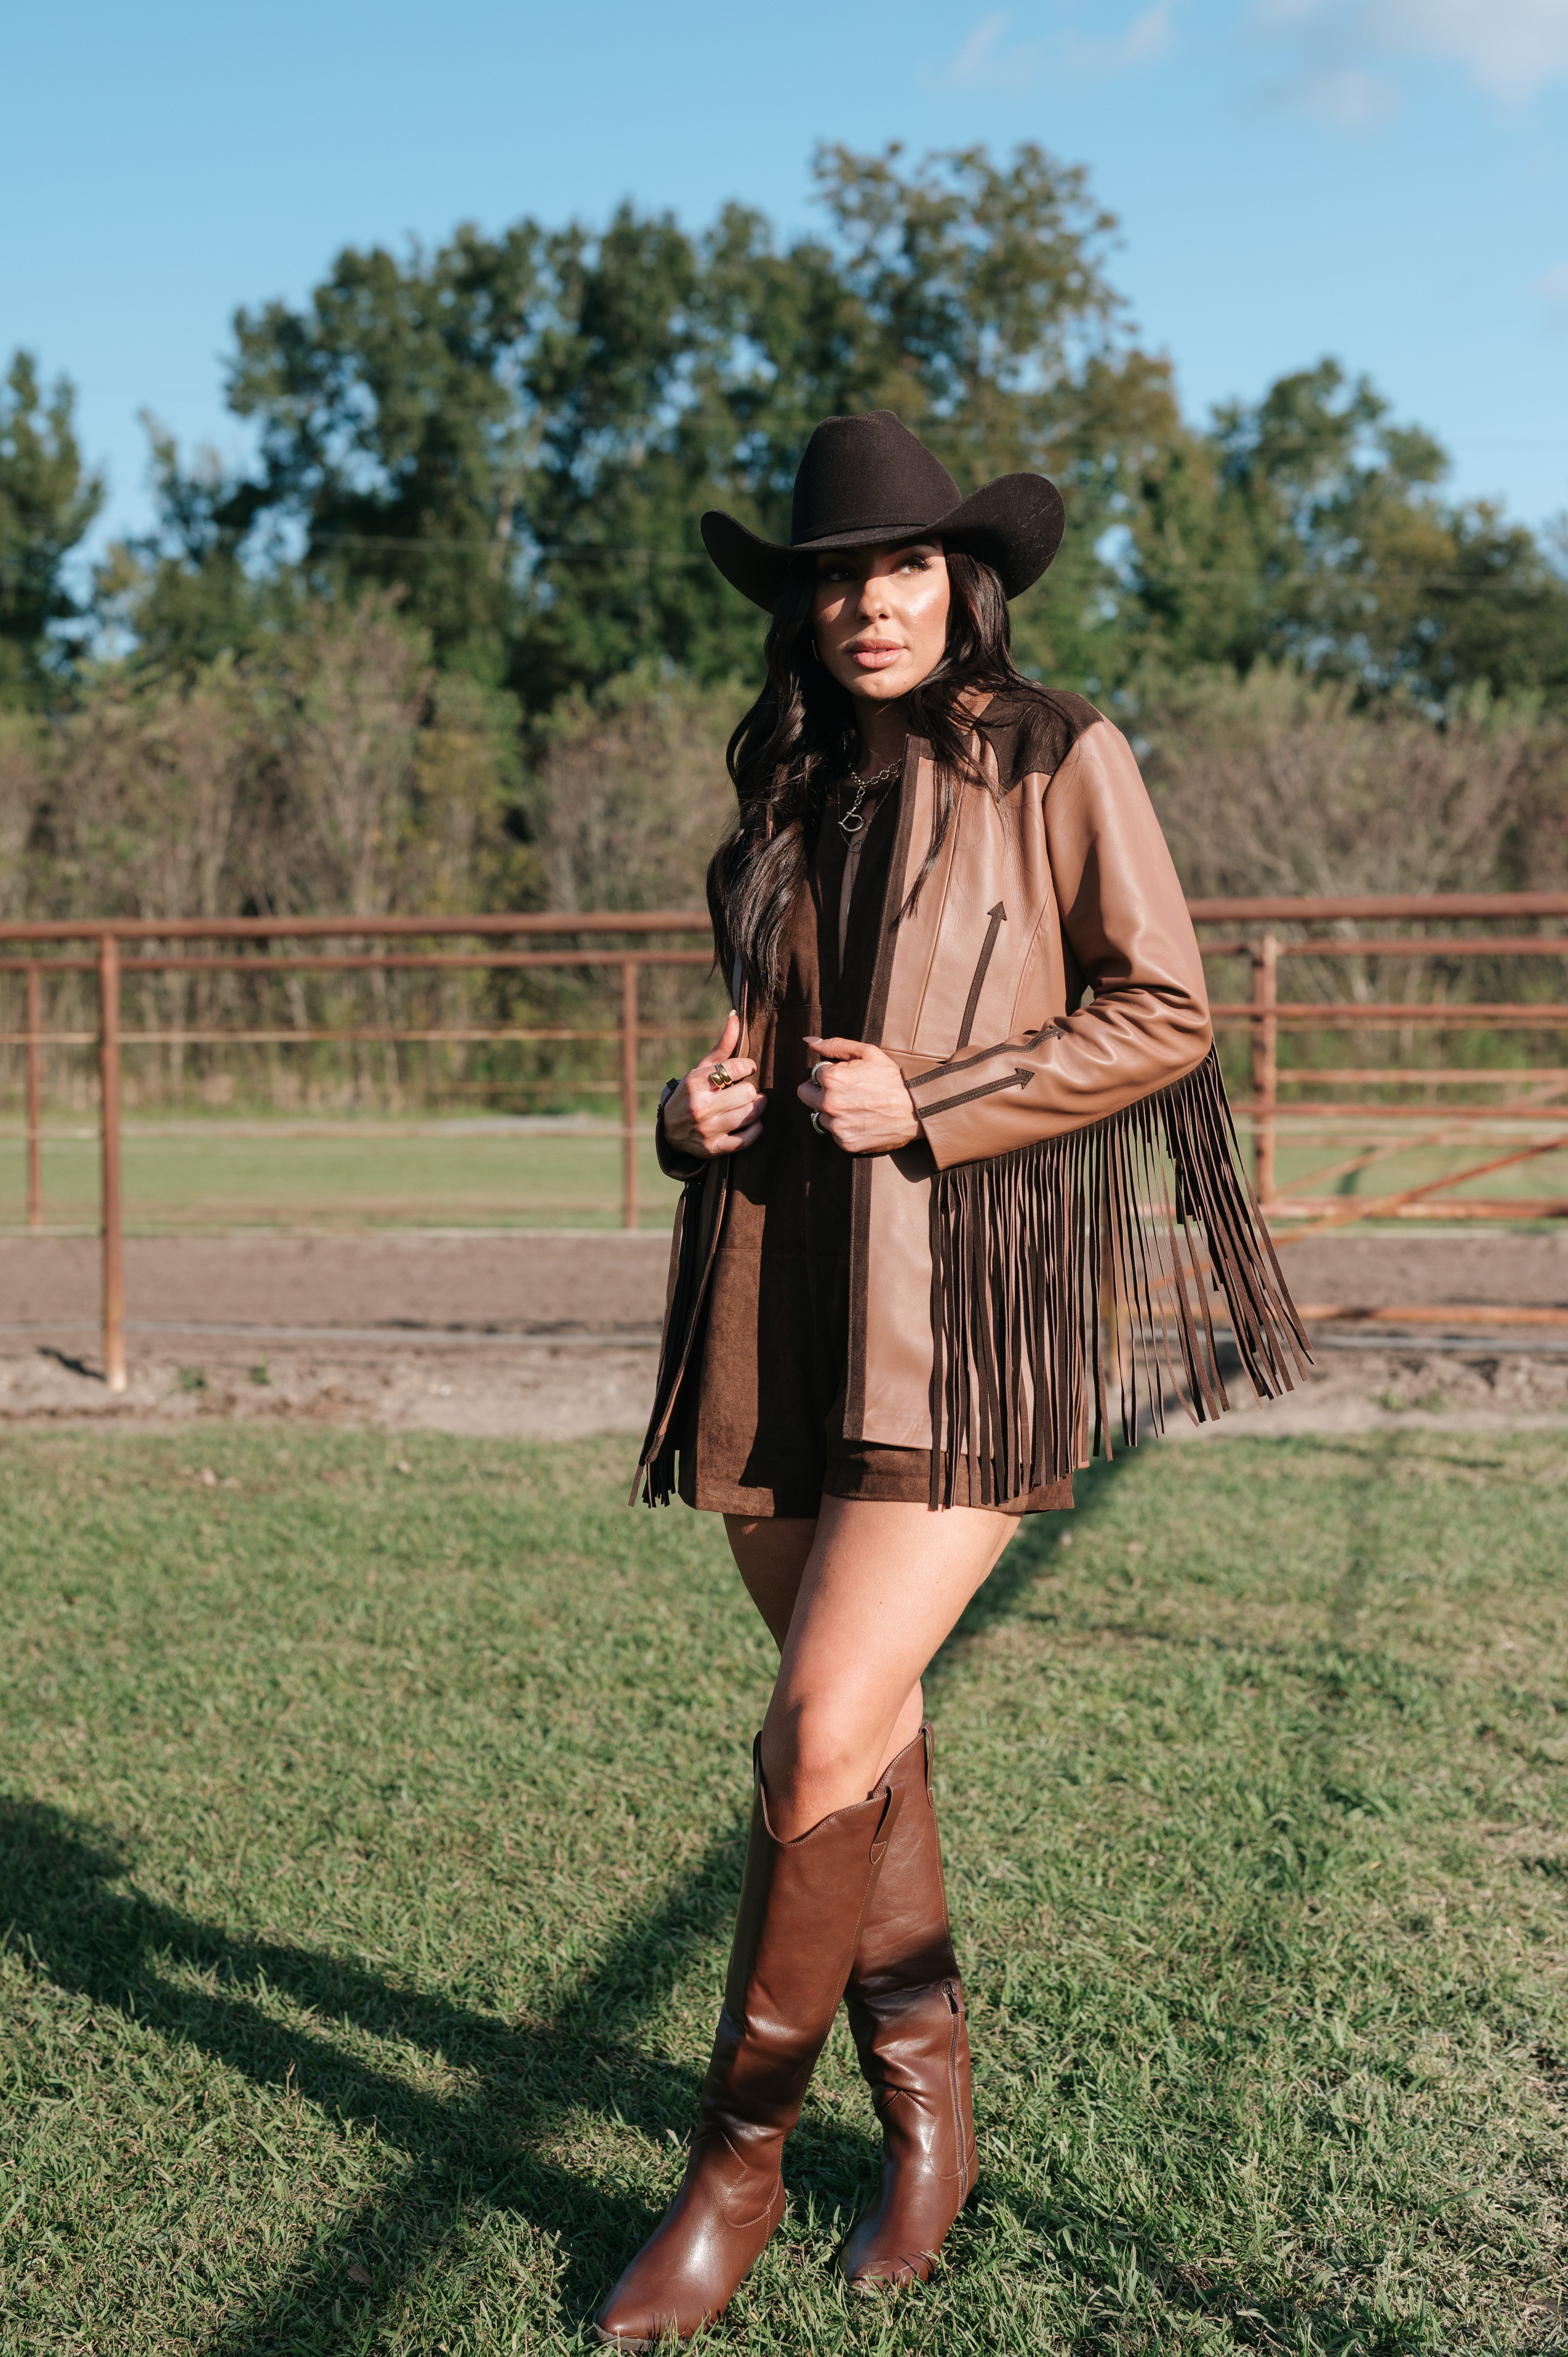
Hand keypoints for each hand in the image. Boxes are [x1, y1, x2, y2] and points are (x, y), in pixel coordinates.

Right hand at [661, 1011, 766, 1159]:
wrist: (671, 1131)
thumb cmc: (693, 1093)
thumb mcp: (702, 1069)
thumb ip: (722, 1045)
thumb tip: (736, 1016)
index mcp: (695, 1083)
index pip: (735, 1068)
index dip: (748, 1066)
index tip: (747, 1069)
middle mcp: (699, 1107)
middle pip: (747, 1092)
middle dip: (751, 1089)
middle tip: (747, 1090)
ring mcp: (707, 1129)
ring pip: (750, 1114)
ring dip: (757, 1107)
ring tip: (753, 1103)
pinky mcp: (714, 1148)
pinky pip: (747, 1139)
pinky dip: (755, 1129)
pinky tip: (752, 1122)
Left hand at [798, 1036, 918, 1155]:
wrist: (917, 1109)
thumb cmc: (893, 1079)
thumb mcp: (867, 1052)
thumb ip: (835, 1045)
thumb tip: (809, 1041)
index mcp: (832, 1078)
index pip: (813, 1074)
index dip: (829, 1074)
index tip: (846, 1077)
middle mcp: (829, 1104)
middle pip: (807, 1096)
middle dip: (820, 1092)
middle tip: (845, 1092)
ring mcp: (837, 1126)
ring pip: (820, 1116)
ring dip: (832, 1112)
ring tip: (857, 1107)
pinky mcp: (845, 1143)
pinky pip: (835, 1134)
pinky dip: (844, 1128)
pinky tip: (862, 1120)